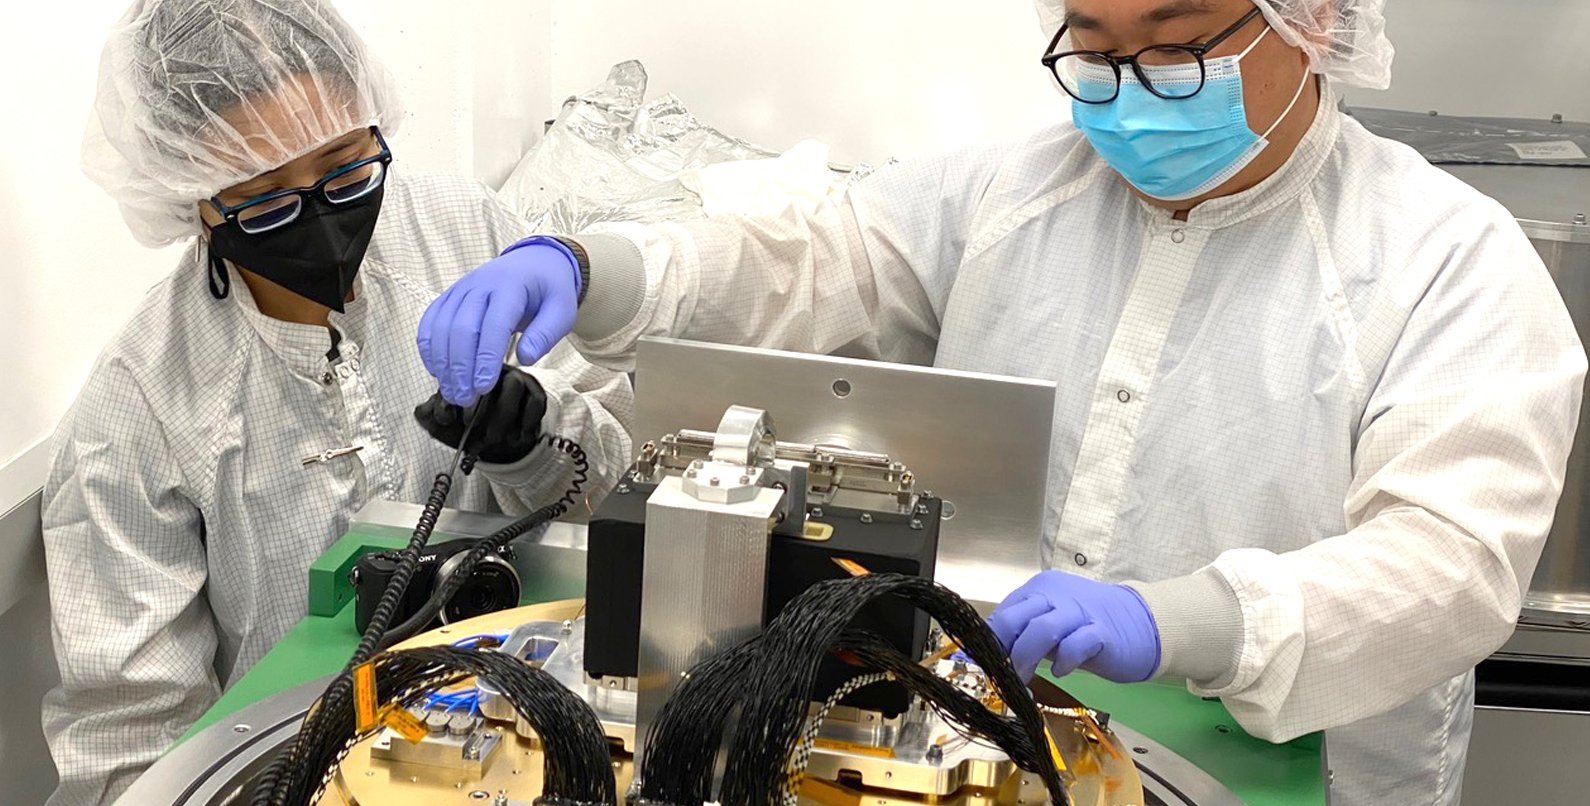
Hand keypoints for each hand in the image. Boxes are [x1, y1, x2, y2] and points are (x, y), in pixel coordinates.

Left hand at [413, 368, 547, 464]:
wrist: (492, 443)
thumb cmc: (466, 429)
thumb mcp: (441, 423)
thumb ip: (429, 414)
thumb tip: (426, 409)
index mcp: (468, 371)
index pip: (461, 371)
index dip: (454, 395)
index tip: (449, 418)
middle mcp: (493, 370)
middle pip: (489, 374)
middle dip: (478, 406)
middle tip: (470, 428)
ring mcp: (517, 380)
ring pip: (514, 384)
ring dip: (502, 415)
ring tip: (493, 437)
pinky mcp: (536, 394)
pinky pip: (535, 402)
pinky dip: (525, 422)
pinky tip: (516, 436)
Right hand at [417, 240, 579, 406]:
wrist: (533, 263)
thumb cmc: (549, 291)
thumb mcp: (562, 310)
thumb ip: (546, 334)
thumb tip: (526, 359)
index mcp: (511, 286)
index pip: (494, 325)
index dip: (486, 358)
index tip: (484, 387)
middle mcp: (480, 284)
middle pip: (462, 327)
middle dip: (460, 367)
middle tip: (465, 399)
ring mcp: (461, 289)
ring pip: (441, 326)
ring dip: (442, 363)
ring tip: (452, 392)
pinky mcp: (449, 296)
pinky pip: (430, 321)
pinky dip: (428, 347)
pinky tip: (437, 371)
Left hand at [987, 570, 1160, 683]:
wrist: (1142, 621)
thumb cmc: (1089, 626)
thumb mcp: (1052, 624)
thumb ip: (1025, 633)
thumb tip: (992, 657)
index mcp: (1038, 591)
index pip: (1003, 614)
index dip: (990, 643)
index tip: (987, 667)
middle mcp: (1055, 595)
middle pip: (1014, 619)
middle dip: (1002, 652)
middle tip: (1002, 677)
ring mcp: (1079, 612)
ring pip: (1041, 630)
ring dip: (1025, 659)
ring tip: (1024, 680)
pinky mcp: (1101, 632)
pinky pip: (1075, 645)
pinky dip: (1063, 661)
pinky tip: (1061, 671)